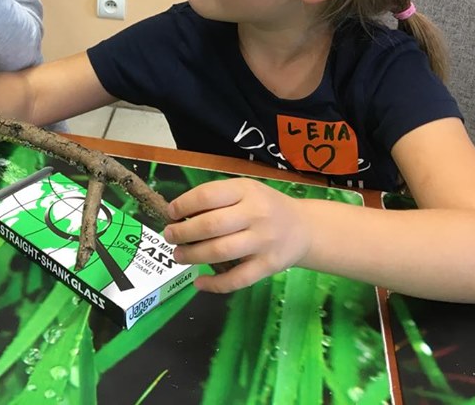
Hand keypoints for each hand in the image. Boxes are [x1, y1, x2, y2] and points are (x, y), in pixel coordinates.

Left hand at [163, 178, 310, 292]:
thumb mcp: (245, 191)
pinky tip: (199, 282)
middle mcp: (256, 215)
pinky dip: (215, 284)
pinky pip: (237, 279)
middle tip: (170, 237)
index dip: (183, 205)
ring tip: (178, 255)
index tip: (171, 213)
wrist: (304, 228)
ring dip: (193, 256)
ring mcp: (263, 242)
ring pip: (220, 252)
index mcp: (246, 191)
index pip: (207, 196)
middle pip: (211, 225)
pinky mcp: (268, 266)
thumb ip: (218, 198)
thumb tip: (180, 214)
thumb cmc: (265, 206)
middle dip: (183, 233)